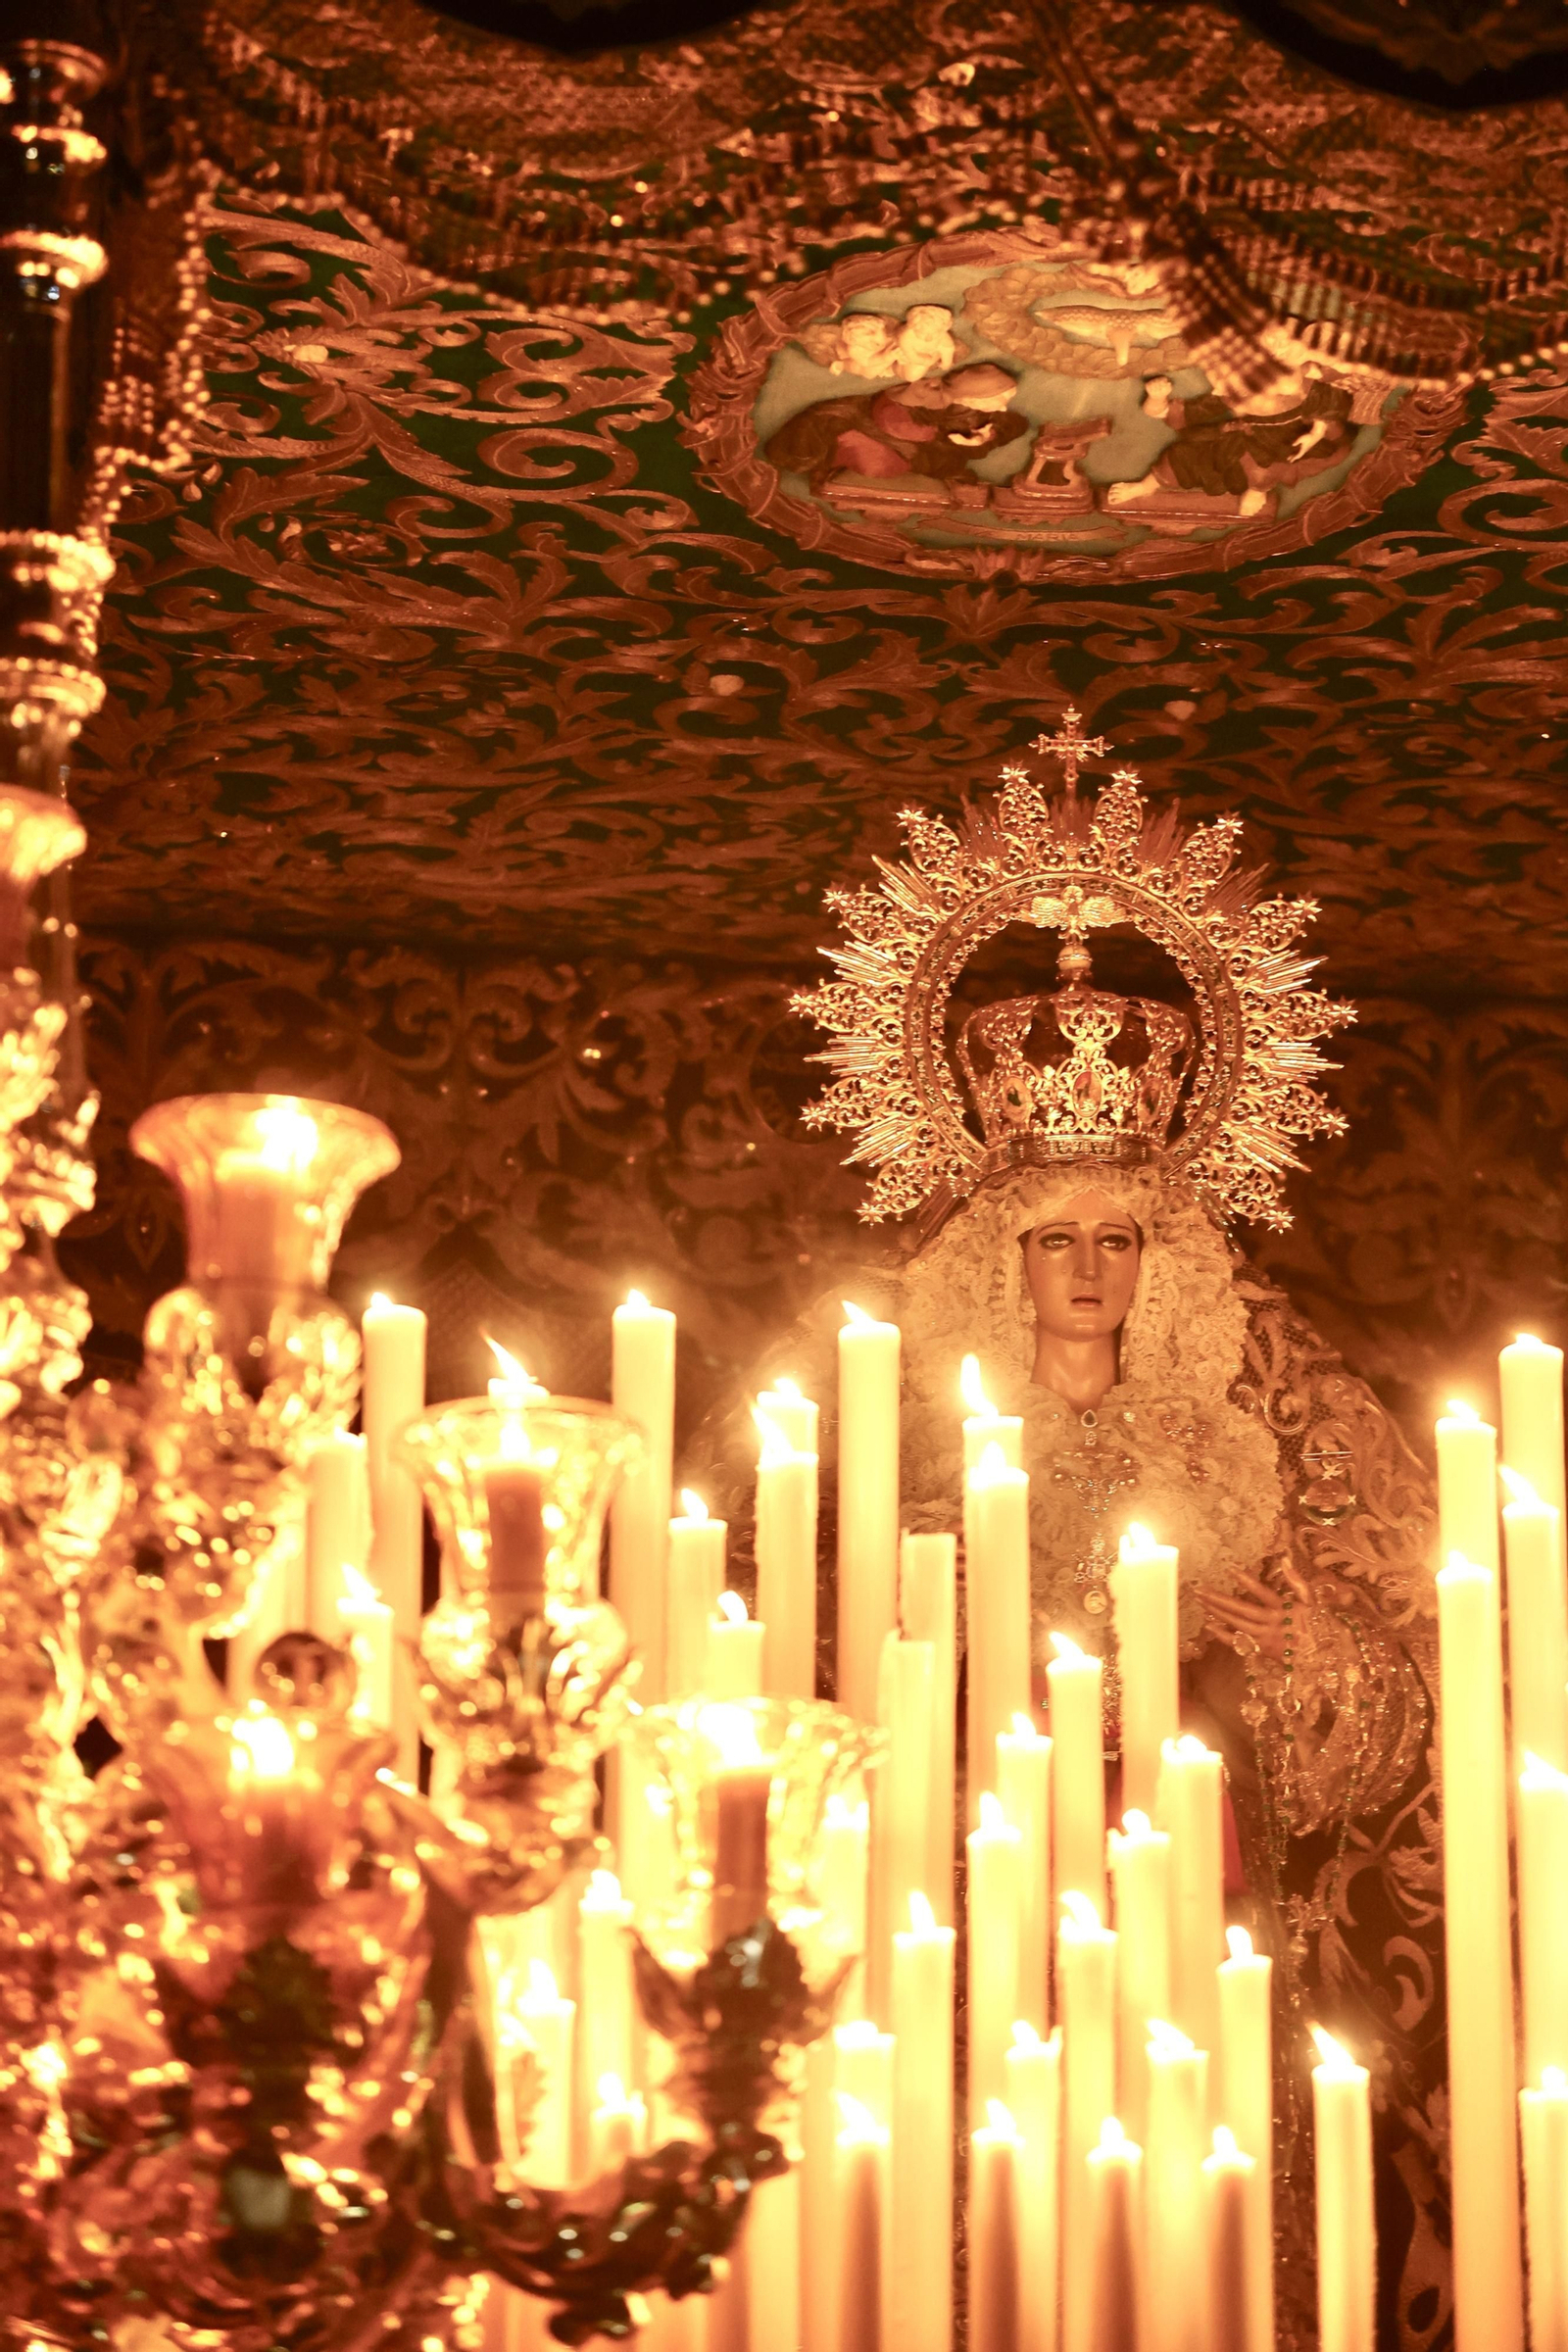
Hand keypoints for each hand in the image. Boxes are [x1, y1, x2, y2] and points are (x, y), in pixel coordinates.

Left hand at [1194, 1560, 1311, 1661]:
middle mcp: (1272, 1623)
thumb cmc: (1316, 1625)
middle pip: (1242, 1610)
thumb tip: (1284, 1560)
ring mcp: (1264, 1637)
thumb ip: (1297, 1581)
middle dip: (1219, 1599)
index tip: (1230, 1569)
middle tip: (1199, 1590)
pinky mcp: (1260, 1650)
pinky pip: (1239, 1642)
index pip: (1263, 1593)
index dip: (1247, 1581)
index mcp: (1284, 1609)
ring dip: (1218, 1613)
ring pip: (1237, 1624)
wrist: (1321, 1657)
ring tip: (1201, 1602)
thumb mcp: (1310, 1602)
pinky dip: (1223, 1635)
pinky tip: (1209, 1626)